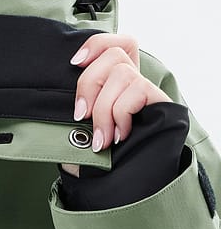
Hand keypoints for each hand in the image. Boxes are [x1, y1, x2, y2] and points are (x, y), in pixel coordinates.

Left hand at [70, 33, 171, 151]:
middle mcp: (133, 82)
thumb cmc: (93, 159)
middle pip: (113, 55)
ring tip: (101, 138)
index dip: (96, 44)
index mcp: (114, 83)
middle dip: (88, 85)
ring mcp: (148, 92)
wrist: (116, 185)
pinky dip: (121, 113)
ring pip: (121, 73)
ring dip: (104, 109)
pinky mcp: (161, 103)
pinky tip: (120, 135)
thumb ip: (79, 105)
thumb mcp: (78, 128)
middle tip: (80, 116)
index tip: (74, 63)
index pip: (115, 43)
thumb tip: (68, 93)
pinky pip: (137, 90)